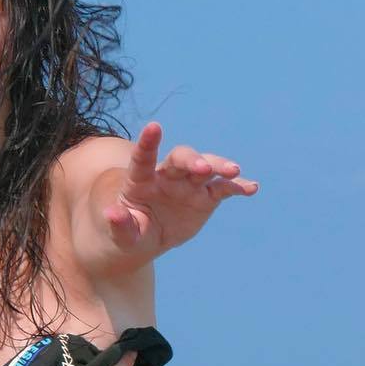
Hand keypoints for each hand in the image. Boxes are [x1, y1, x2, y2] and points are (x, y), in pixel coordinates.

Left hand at [102, 121, 257, 257]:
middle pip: (181, 159)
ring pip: (207, 167)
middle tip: (204, 169)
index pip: (143, 158)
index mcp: (141, 180)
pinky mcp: (207, 196)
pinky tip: (251, 188)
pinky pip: (224, 188)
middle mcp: (167, 175)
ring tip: (234, 172)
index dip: (148, 143)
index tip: (153, 127)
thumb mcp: (123, 235)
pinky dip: (237, 186)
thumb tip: (113, 214)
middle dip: (193, 161)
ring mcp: (189, 184)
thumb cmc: (131, 233)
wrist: (148, 238)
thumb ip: (119, 225)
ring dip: (220, 166)